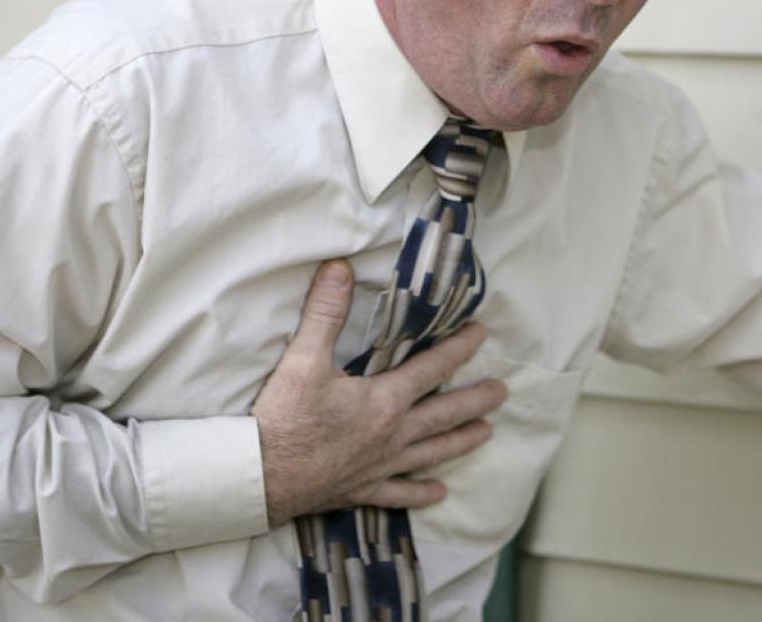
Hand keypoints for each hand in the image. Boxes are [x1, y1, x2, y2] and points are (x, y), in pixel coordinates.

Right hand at [251, 259, 507, 525]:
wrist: (258, 476)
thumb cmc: (282, 417)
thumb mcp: (302, 358)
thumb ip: (325, 311)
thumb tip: (339, 267)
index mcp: (384, 401)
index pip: (432, 369)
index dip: (459, 349)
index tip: (482, 334)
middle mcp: (391, 435)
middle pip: (444, 414)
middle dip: (476, 399)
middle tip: (503, 391)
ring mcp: (378, 466)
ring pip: (431, 453)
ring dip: (461, 442)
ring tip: (487, 434)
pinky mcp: (360, 490)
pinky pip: (398, 494)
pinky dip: (420, 494)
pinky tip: (439, 493)